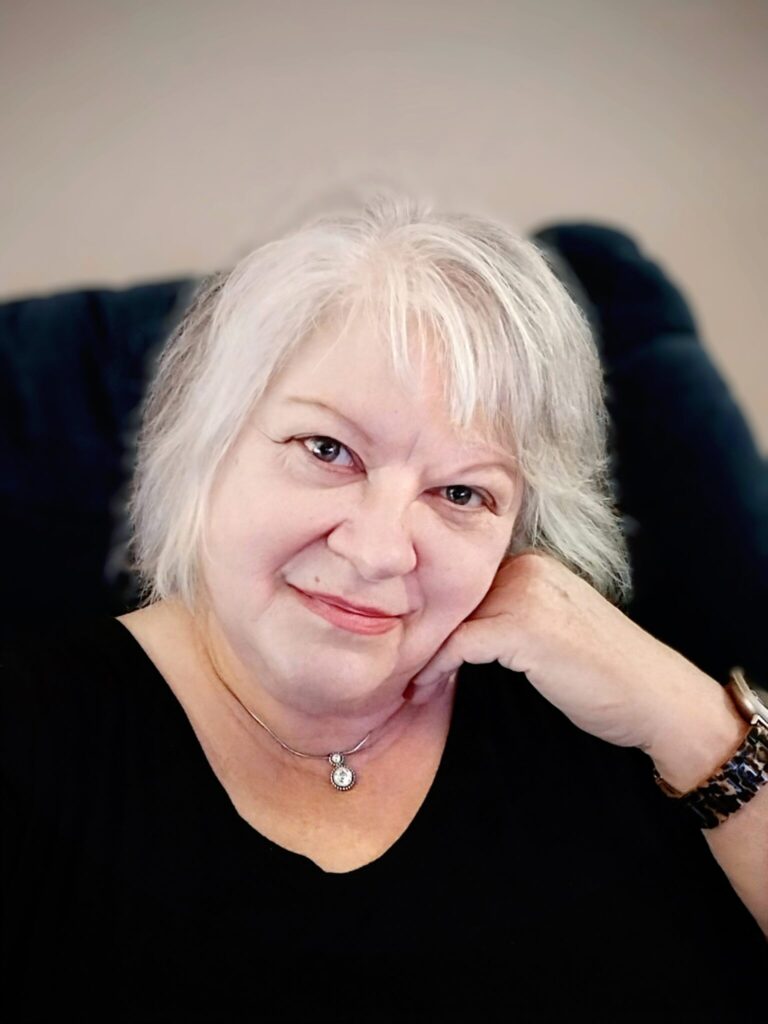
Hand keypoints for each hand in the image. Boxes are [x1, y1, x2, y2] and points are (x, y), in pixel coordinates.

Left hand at [407, 551, 719, 755]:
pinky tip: (425, 687)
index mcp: (535, 563)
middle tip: (399, 662)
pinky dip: (436, 667)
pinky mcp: (524, 628)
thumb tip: (452, 628)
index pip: (466, 580)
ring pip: (451, 618)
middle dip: (425, 630)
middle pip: (453, 596)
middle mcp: (529, 568)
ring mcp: (527, 594)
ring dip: (425, 650)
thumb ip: (507, 617)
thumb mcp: (550, 630)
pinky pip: (458, 644)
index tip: (409, 640)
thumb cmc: (605, 674)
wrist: (657, 698)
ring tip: (408, 678)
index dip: (436, 612)